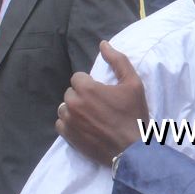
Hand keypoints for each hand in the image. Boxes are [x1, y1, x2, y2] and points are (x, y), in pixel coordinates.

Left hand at [56, 41, 148, 165]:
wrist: (132, 149)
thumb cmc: (133, 115)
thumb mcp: (133, 84)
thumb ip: (118, 61)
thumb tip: (103, 44)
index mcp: (87, 89)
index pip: (78, 78)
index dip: (90, 83)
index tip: (102, 92)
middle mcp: (73, 104)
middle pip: (71, 92)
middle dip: (82, 95)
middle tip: (99, 104)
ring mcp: (69, 122)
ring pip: (64, 107)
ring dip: (74, 109)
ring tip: (91, 116)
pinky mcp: (68, 137)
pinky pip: (61, 124)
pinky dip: (69, 123)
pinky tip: (84, 126)